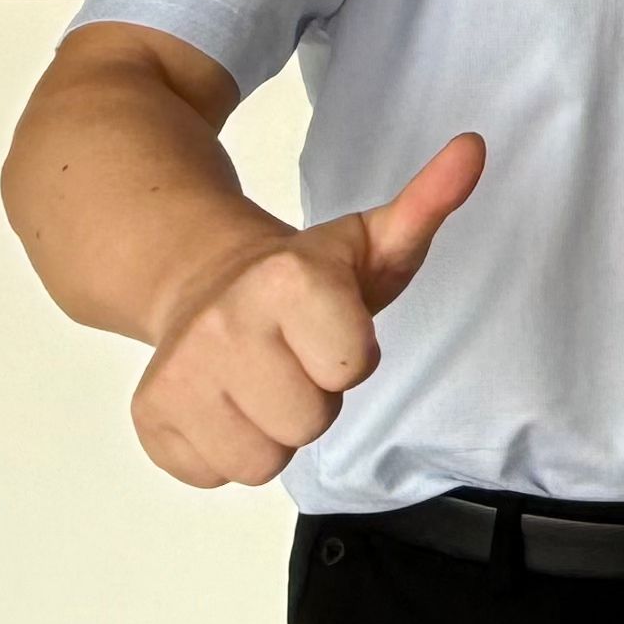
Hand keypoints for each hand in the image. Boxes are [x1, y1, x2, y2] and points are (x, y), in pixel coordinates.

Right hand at [132, 133, 484, 488]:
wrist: (208, 278)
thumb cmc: (309, 274)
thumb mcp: (373, 240)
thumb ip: (428, 202)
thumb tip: (474, 149)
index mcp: (286, 280)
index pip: (351, 366)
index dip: (352, 355)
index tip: (335, 327)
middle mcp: (223, 325)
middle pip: (308, 423)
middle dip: (314, 398)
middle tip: (297, 358)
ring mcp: (178, 376)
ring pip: (261, 461)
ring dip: (272, 431)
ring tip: (264, 381)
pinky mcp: (149, 418)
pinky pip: (215, 474)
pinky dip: (226, 449)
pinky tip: (227, 400)